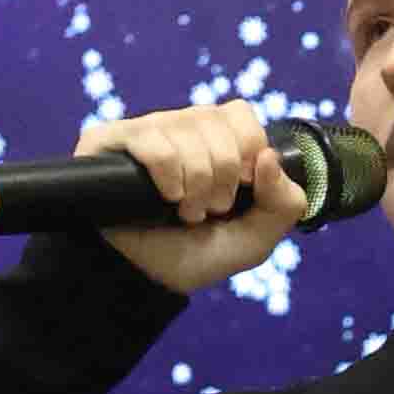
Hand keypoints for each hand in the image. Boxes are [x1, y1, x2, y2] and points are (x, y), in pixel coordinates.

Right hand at [82, 101, 304, 295]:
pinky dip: (167, 174)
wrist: (145, 280)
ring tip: (183, 212)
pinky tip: (165, 198)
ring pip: (186, 130)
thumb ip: (284, 204)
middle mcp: (181, 126)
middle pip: (215, 121)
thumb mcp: (256, 239)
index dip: (246, 153)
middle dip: (220, 179)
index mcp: (216, 138)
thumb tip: (269, 156)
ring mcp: (146, 130)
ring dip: (194, 185)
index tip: (239, 190)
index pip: (240, 114)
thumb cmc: (197, 255)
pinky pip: (150, 139)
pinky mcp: (109, 140)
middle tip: (207, 210)